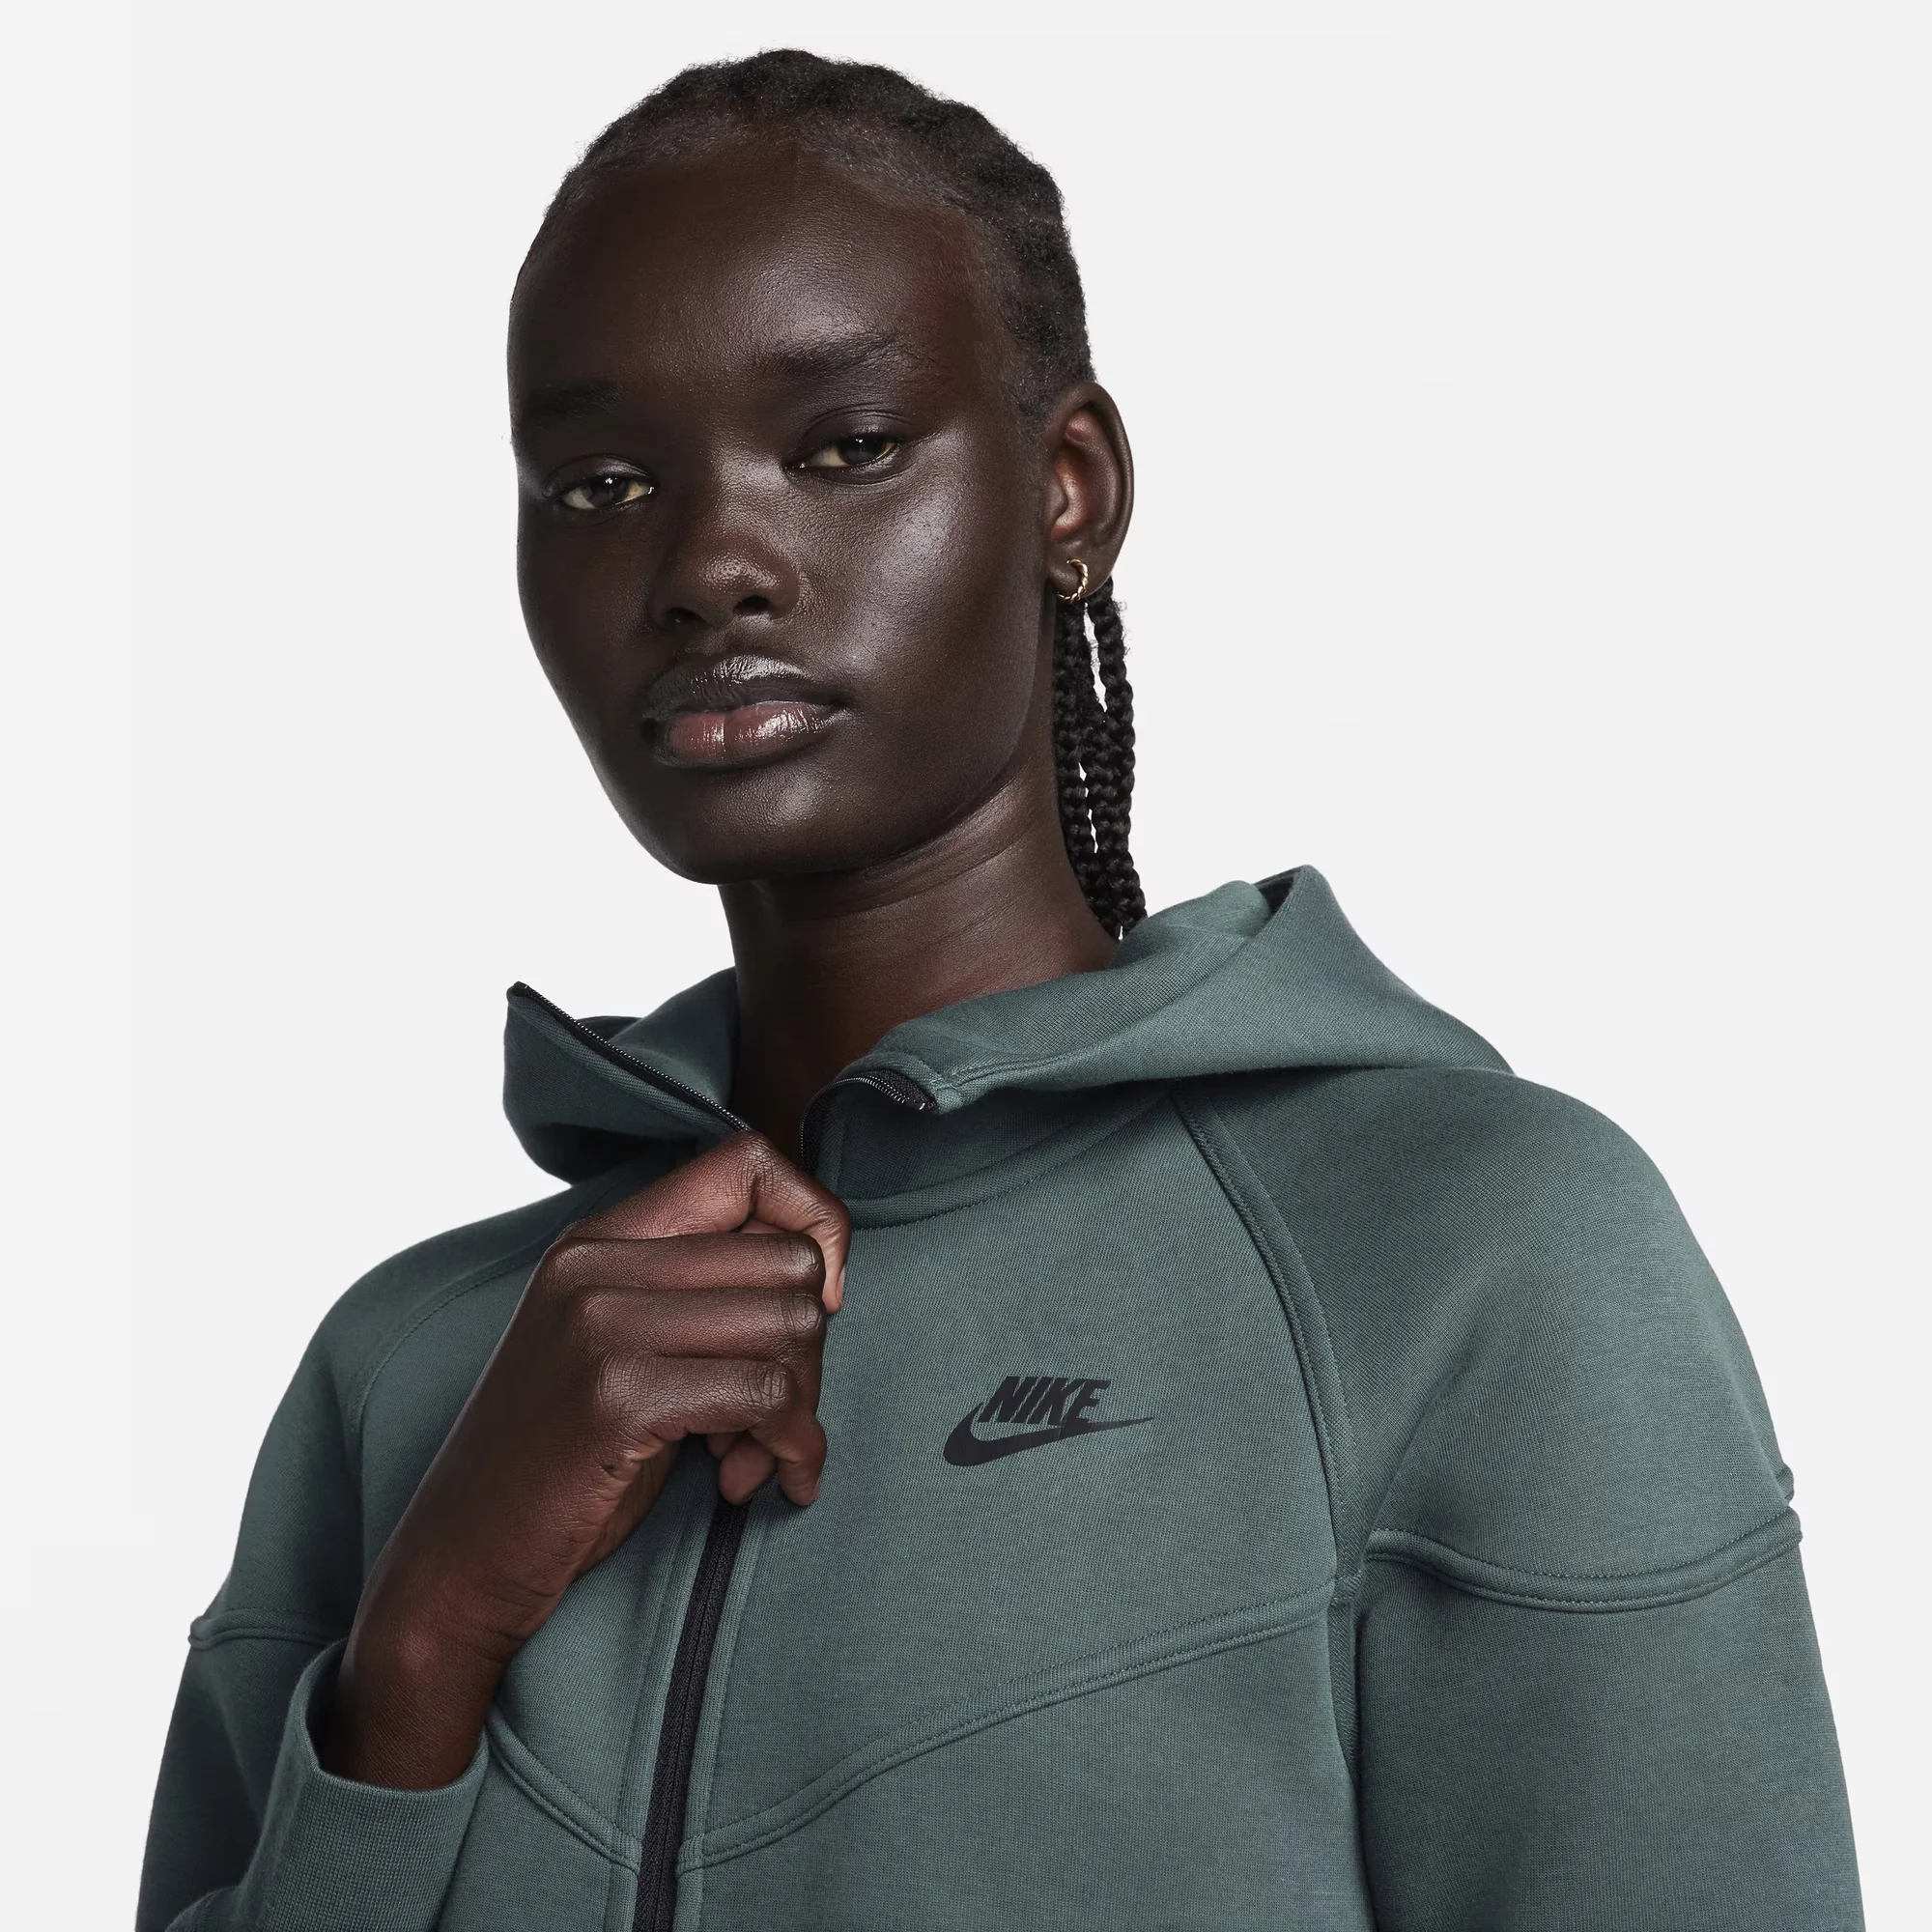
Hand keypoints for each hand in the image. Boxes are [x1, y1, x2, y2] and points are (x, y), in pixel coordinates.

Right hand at [319, 1132, 848, 1788]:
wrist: (459, 1559)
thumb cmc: (560, 1460)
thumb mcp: (619, 1345)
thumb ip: (697, 1290)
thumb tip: (827, 1268)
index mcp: (599, 1236)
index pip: (751, 1161)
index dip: (812, 1221)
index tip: (812, 1298)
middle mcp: (597, 1263)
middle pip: (791, 1258)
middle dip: (813, 1345)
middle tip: (779, 1411)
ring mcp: (603, 1325)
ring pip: (793, 1324)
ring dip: (802, 1405)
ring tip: (760, 1452)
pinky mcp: (618, 1397)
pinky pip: (767, 1394)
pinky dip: (791, 1445)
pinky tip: (760, 1481)